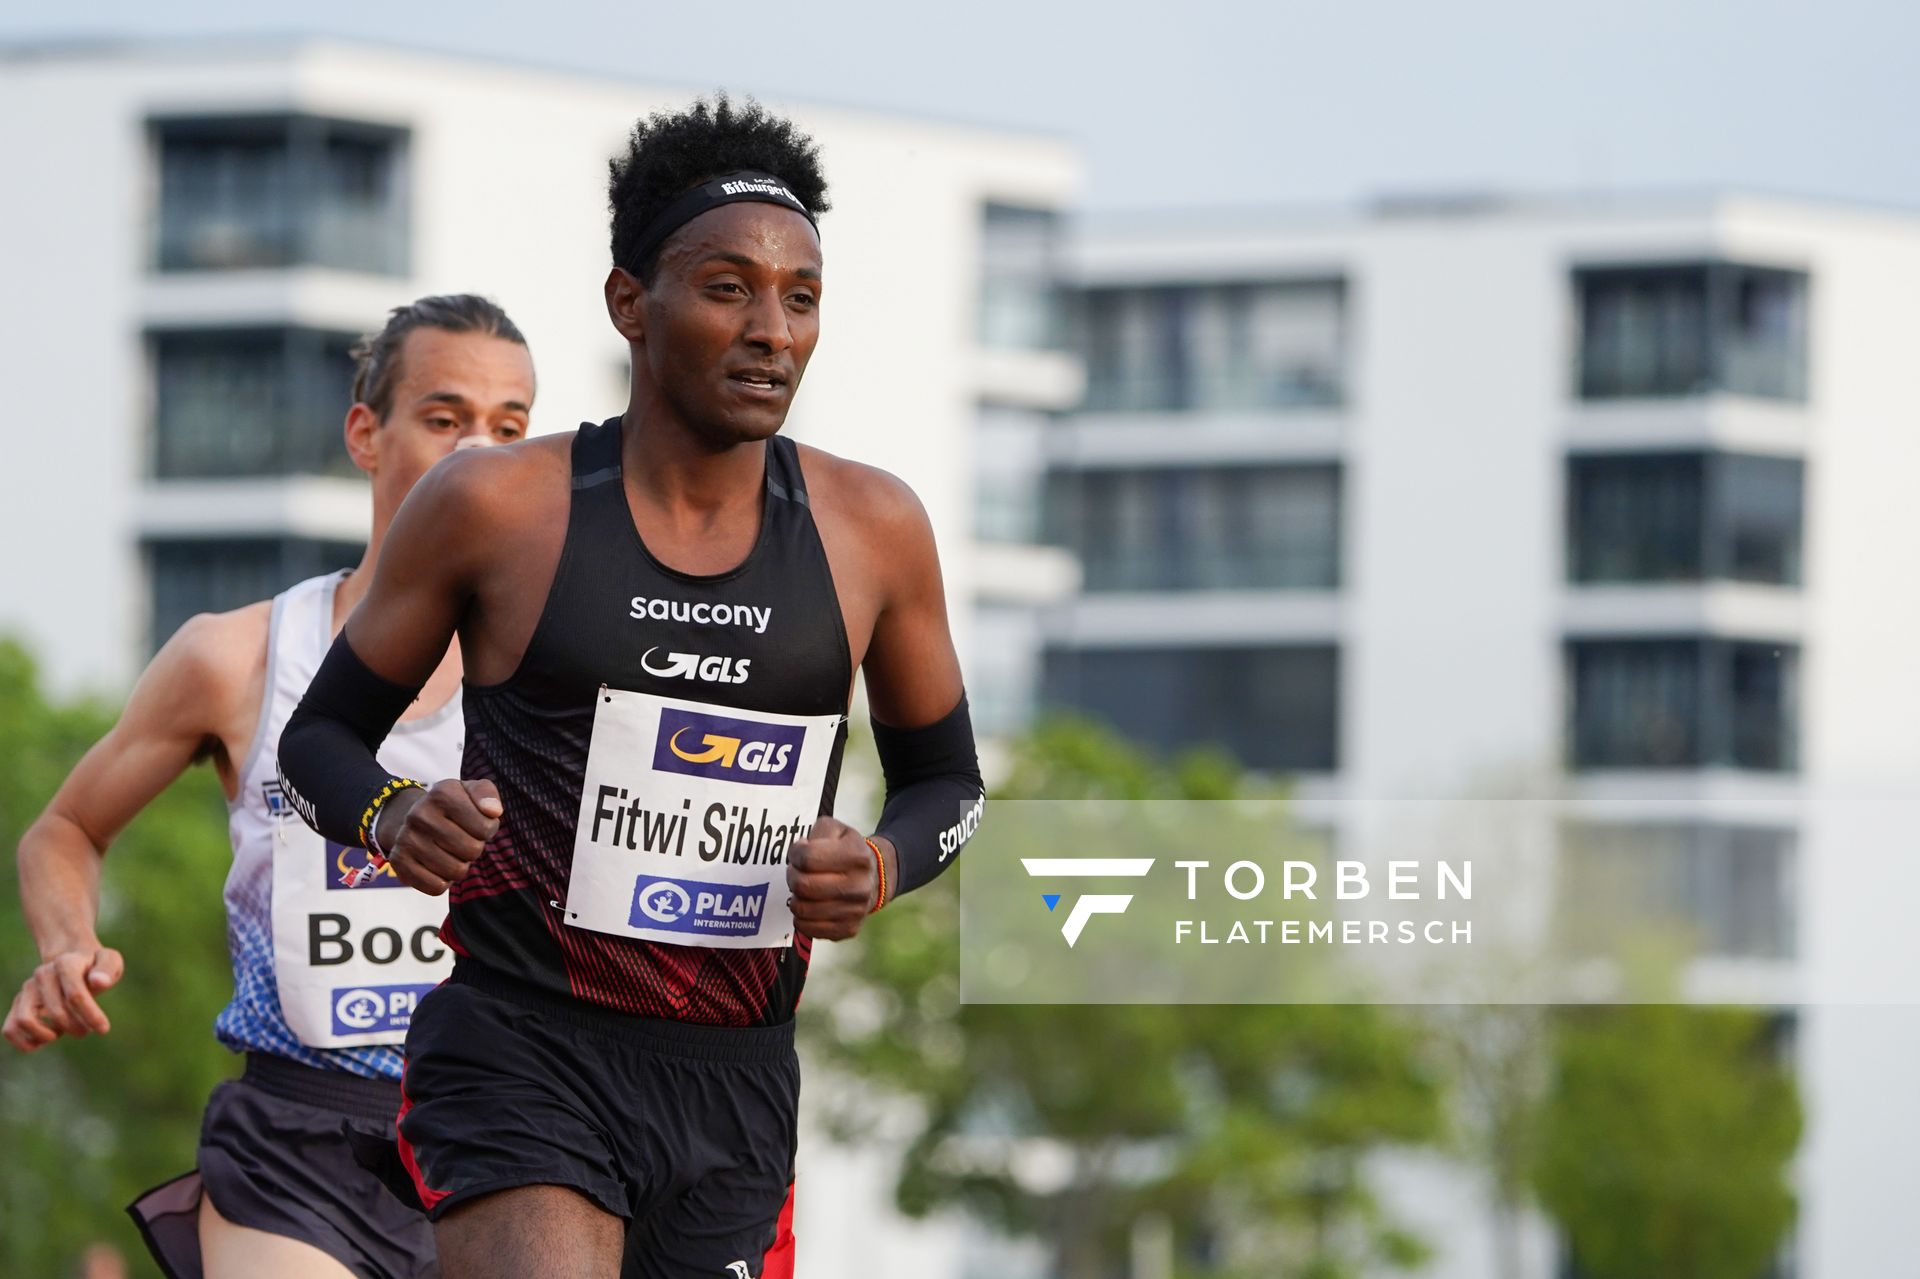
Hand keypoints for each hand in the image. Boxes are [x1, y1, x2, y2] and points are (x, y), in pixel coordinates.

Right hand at [3, 943, 123, 1051]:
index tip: (103, 1029)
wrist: (72, 962)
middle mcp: (41, 975)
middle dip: (76, 1028)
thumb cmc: (95, 966)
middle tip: (86, 1029)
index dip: (90, 1015)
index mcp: (65, 963)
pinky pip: (10, 1029)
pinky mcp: (18, 1004)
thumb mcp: (111, 961)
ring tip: (62, 1031)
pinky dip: (28, 1042)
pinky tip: (48, 1037)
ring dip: (47, 1035)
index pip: (75, 995)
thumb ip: (107, 969)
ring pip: (25, 1021)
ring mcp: (27, 990)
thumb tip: (99, 982)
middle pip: (56, 1012)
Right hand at [376, 779, 502, 895]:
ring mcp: (407, 839)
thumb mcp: (470, 792)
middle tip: (463, 839)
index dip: (487, 829)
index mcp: (441, 794)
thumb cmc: (452, 807)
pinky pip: (436, 887)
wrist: (412, 817)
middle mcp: (420, 815)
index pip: (485, 828)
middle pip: (472, 851)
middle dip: (474, 848)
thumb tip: (493, 811)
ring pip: (456, 872)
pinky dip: (443, 881)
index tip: (476, 823)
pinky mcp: (399, 862)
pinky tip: (438, 865)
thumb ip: (487, 795)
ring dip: (460, 865)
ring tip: (450, 851)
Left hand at [787, 817, 886, 941]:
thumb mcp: (836, 830)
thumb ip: (815, 833)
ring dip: (795, 898)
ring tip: (804, 889)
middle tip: (796, 873)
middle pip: (803, 885)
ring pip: (802, 909)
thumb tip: (799, 852)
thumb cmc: (846, 850)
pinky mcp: (849, 928)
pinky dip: (801, 918)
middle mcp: (860, 884)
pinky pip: (809, 929)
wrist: (875, 877)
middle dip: (792, 877)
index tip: (798, 853)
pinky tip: (808, 905)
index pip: (807, 858)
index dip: (795, 855)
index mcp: (857, 855)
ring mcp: (856, 910)